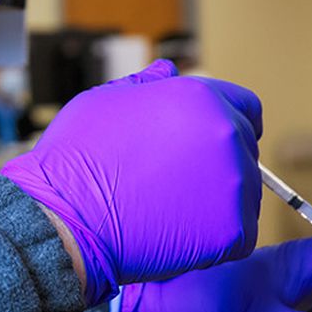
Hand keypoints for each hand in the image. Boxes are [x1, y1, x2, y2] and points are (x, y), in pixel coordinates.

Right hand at [3, 61, 262, 305]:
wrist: (65, 220)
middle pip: (246, 150)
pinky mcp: (234, 230)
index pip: (246, 107)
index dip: (231, 122)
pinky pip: (240, 233)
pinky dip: (216, 239)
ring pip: (245, 194)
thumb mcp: (105, 100)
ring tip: (170, 210)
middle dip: (220, 164)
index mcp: (201, 98)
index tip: (212, 145)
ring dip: (217, 202)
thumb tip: (168, 72)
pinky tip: (178, 235)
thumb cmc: (77, 159)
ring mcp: (234, 184)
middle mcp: (226, 134)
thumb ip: (146, 85)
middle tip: (177, 185)